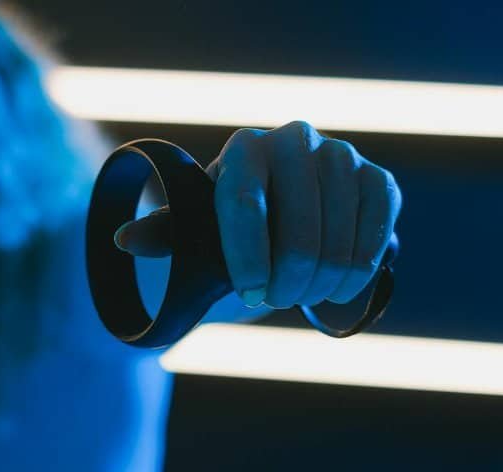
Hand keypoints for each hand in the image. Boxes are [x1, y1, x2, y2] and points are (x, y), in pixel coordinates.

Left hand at [116, 121, 401, 308]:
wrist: (286, 205)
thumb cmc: (229, 221)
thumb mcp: (195, 226)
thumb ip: (165, 233)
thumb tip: (124, 238)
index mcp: (244, 148)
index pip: (243, 203)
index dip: (246, 256)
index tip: (248, 294)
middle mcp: (296, 139)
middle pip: (299, 231)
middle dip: (287, 282)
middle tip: (275, 300)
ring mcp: (342, 156)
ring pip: (338, 240)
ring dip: (320, 284)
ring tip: (302, 295)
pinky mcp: (378, 180)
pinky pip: (377, 234)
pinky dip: (358, 272)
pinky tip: (338, 287)